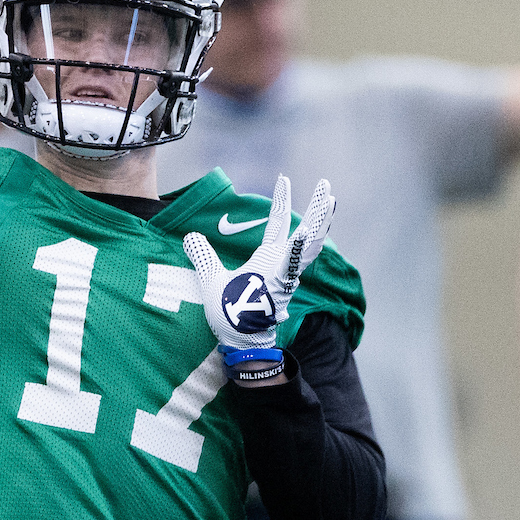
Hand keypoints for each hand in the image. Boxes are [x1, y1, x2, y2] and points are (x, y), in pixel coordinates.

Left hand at [181, 174, 335, 386]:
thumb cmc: (229, 314)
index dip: (281, 202)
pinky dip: (302, 248)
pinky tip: (308, 232)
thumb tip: (190, 236)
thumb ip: (203, 256)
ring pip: (310, 245)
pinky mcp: (283, 286)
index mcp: (268, 260)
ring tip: (329, 200)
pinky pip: (295, 265)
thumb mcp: (210, 277)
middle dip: (316, 207)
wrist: (237, 340)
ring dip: (319, 222)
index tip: (283, 179)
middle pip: (305, 230)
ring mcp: (286, 275)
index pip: (279, 224)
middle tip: (326, 183)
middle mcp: (282, 264)